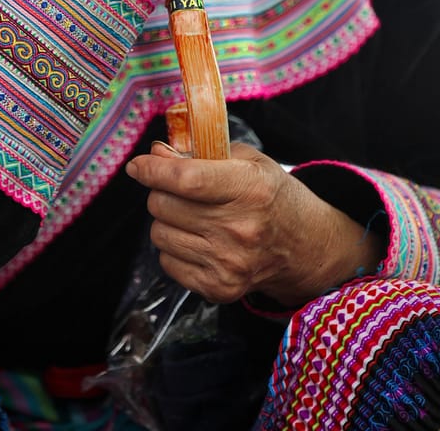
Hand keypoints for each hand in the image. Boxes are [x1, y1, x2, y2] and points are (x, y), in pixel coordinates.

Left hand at [126, 141, 382, 307]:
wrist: (302, 246)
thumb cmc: (270, 195)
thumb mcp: (247, 161)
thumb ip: (201, 152)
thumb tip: (156, 153)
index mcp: (249, 189)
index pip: (187, 180)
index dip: (154, 170)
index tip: (137, 166)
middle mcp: (239, 229)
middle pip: (165, 205)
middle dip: (160, 191)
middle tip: (177, 189)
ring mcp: (228, 263)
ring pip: (160, 234)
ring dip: (166, 220)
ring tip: (192, 215)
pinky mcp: (219, 288)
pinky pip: (167, 262)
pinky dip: (174, 247)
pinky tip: (197, 239)